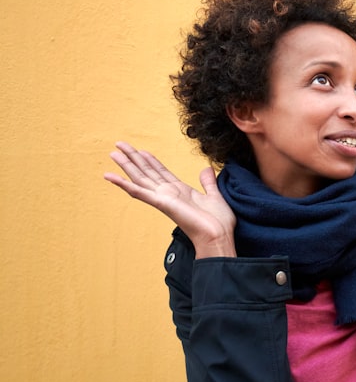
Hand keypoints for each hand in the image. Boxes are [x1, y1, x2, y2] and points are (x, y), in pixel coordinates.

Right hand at [104, 142, 236, 257]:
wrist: (218, 237)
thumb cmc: (217, 222)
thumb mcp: (214, 196)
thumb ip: (208, 182)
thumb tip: (207, 169)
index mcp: (180, 191)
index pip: (161, 172)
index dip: (150, 160)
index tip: (140, 150)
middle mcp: (169, 194)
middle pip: (146, 172)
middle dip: (133, 158)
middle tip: (119, 144)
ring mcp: (163, 199)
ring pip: (140, 178)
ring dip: (126, 165)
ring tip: (113, 153)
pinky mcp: (162, 204)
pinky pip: (139, 192)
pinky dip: (124, 184)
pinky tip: (111, 176)